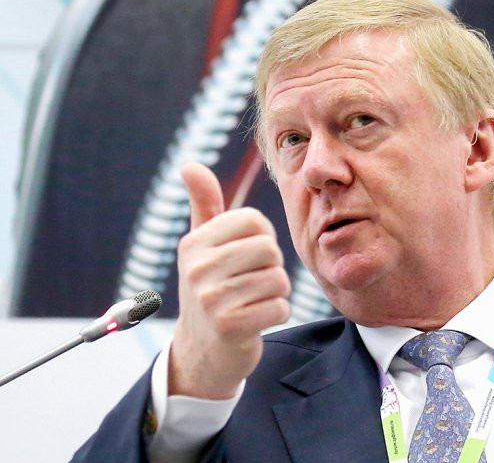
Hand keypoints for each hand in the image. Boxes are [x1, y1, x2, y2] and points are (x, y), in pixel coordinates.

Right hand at [168, 162, 290, 398]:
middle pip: (270, 249)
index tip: (246, 258)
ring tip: (253, 301)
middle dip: (271, 268)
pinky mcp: (229, 327)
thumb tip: (189, 164)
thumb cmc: (212, 290)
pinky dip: (276, 314)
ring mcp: (210, 299)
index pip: (255, 221)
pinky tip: (256, 320)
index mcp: (194, 243)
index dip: (262, 239)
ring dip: (276, 293)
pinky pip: (280, 307)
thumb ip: (204, 205)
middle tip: (252, 284)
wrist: (203, 352)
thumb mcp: (202, 247)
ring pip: (279, 279)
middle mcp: (197, 268)